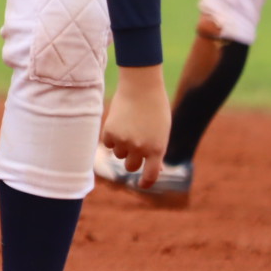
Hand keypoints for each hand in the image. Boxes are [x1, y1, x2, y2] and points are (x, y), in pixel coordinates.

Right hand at [100, 64, 170, 187]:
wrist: (141, 85)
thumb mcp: (162, 131)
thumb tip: (154, 169)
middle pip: (130, 166)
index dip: (145, 183)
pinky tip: (119, 122)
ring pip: (118, 154)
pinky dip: (112, 136)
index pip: (150, 175)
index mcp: (157, 149)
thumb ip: (157, 150)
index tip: (141, 184)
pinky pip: (108, 144)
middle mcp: (139, 148)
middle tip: (134, 145)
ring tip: (129, 126)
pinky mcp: (110, 132)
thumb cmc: (155, 107)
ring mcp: (124, 141)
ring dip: (122, 145)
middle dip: (132, 159)